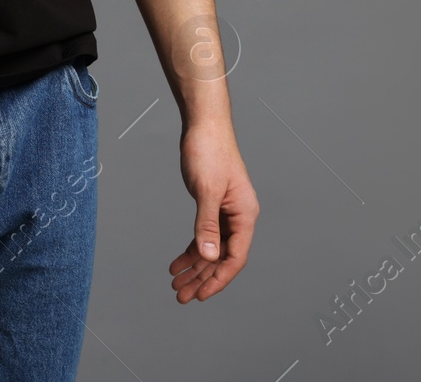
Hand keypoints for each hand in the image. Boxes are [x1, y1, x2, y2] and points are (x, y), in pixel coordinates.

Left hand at [170, 122, 257, 302]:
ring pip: (211, 249)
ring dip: (195, 267)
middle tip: (181, 295)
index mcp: (245, 214)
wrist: (204, 125)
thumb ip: (207, 225)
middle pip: (222, 257)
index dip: (218, 278)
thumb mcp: (206, 191)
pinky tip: (177, 262)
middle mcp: (239, 216)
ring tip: (176, 284)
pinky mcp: (213, 206)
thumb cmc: (209, 151)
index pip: (235, 257)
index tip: (201, 295)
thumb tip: (208, 256)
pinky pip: (204, 235)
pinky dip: (191, 250)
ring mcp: (226, 212)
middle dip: (202, 278)